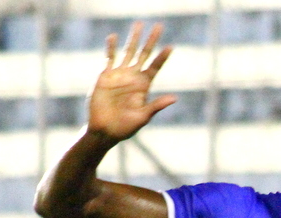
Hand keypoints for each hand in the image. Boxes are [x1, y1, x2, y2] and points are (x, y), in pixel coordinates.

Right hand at [89, 22, 175, 142]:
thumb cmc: (125, 127)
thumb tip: (175, 98)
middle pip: (144, 54)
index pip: (155, 67)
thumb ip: (157, 105)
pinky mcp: (105, 76)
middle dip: (151, 40)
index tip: (171, 47)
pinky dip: (111, 48)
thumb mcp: (143, 117)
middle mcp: (133, 77)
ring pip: (128, 52)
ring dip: (134, 38)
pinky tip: (114, 37)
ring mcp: (119, 75)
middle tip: (159, 26)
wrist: (104, 130)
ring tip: (139, 24)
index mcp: (143, 86)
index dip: (162, 57)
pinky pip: (109, 58)